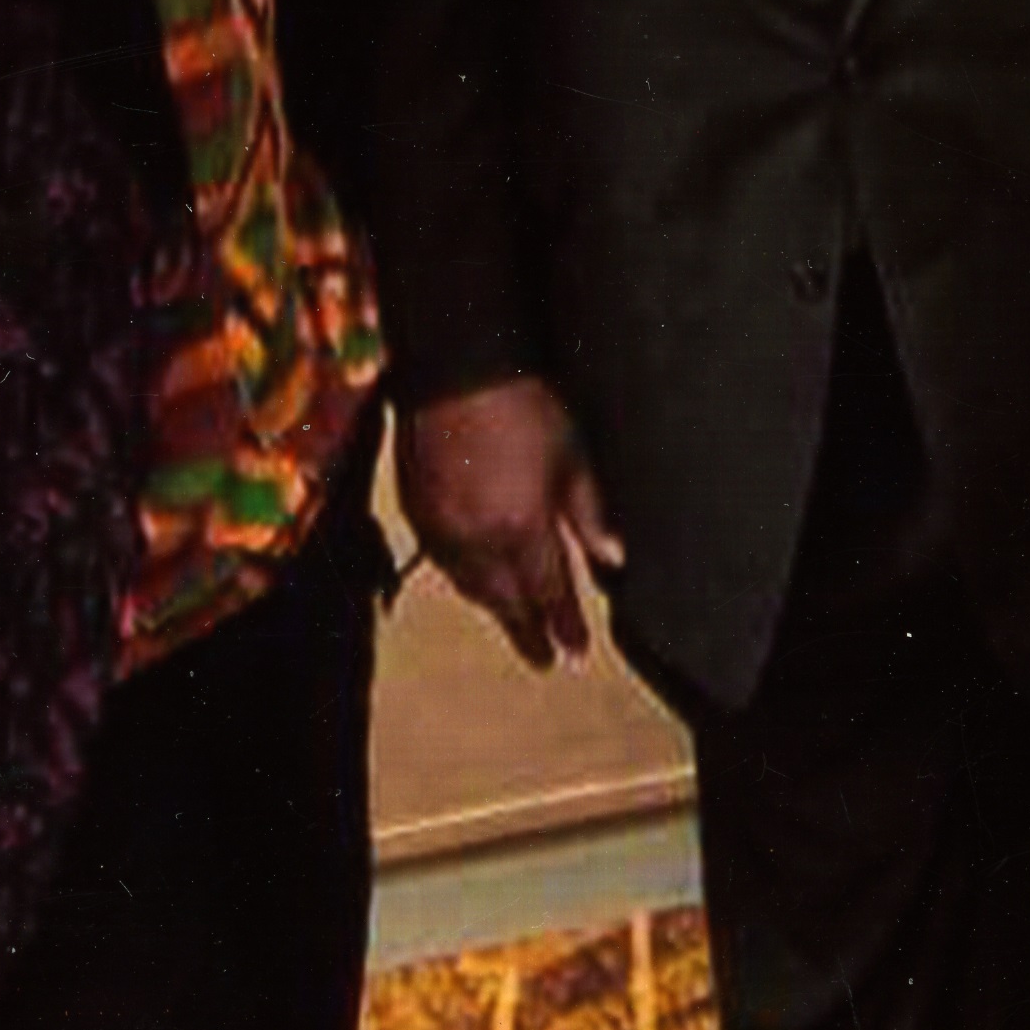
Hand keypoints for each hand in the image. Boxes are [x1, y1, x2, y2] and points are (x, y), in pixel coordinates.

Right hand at [399, 375, 621, 667]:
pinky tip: (473, 580)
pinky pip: (442, 561)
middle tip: (544, 659)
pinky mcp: (416, 510)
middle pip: (506, 600)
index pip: (549, 593)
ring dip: (496, 607)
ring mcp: (442, 527)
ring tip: (514, 623)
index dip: (564, 625)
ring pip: (470, 586)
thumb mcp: (572, 456)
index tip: (576, 653)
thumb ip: (590, 513)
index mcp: (521, 528)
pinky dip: (464, 579)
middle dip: (528, 631)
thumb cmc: (525, 405)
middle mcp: (478, 540)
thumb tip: (613, 559)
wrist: (456, 369)